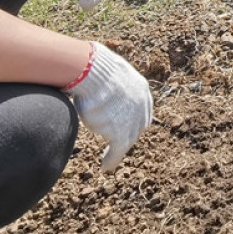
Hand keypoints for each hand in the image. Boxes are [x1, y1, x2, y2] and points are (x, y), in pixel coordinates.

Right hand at [68, 42, 152, 169]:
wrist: (93, 71)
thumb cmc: (92, 66)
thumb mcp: (106, 71)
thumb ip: (106, 81)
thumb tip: (91, 76)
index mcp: (140, 87)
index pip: (140, 108)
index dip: (132, 118)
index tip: (125, 125)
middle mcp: (141, 104)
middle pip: (136, 126)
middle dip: (128, 135)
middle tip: (117, 145)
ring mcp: (132, 120)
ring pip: (126, 140)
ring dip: (118, 150)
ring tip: (109, 159)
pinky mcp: (121, 133)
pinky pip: (117, 151)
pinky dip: (111, 160)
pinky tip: (105, 167)